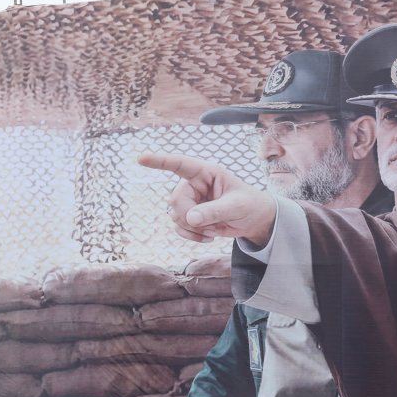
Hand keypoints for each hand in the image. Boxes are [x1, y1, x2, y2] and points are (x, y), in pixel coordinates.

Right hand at [138, 153, 277, 246]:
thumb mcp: (236, 207)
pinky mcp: (190, 216)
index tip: (141, 159)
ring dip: (192, 228)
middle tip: (208, 225)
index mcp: (207, 173)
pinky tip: (208, 237)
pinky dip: (191, 236)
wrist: (254, 221)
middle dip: (188, 216)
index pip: (180, 164)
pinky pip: (179, 227)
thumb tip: (190, 218)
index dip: (160, 161)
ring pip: (175, 215)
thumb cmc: (250, 205)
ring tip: (213, 230)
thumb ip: (214, 211)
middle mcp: (195, 184)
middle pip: (175, 200)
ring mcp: (191, 201)